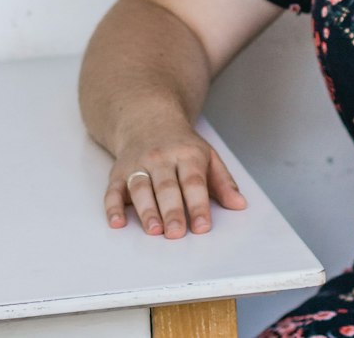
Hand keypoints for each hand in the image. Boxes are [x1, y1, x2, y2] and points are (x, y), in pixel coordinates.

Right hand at [105, 115, 245, 236]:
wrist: (149, 119)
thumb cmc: (182, 146)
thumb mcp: (208, 156)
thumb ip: (223, 182)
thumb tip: (240, 205)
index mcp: (187, 154)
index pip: (194, 182)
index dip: (198, 205)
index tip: (202, 227)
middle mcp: (161, 158)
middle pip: (167, 186)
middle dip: (172, 210)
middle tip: (176, 234)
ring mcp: (138, 164)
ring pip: (141, 188)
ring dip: (146, 210)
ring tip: (154, 230)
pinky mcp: (118, 173)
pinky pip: (113, 190)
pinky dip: (113, 207)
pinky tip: (117, 223)